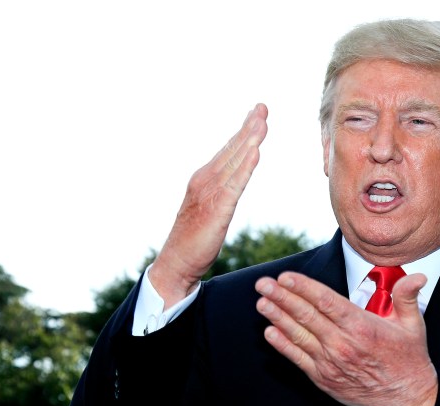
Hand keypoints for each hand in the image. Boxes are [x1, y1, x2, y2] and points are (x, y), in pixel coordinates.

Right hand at [150, 103, 268, 307]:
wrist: (176, 263)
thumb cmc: (195, 239)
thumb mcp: (212, 208)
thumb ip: (223, 191)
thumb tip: (237, 178)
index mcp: (205, 179)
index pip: (228, 150)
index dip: (244, 131)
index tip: (258, 113)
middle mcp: (205, 180)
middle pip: (232, 150)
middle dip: (249, 127)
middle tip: (262, 107)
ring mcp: (210, 193)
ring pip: (234, 162)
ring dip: (249, 140)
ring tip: (262, 122)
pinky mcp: (217, 209)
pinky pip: (234, 185)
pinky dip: (245, 167)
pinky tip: (256, 152)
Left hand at [255, 271, 437, 405]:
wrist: (408, 401)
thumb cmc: (410, 361)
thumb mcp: (413, 325)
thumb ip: (407, 296)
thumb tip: (417, 276)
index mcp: (362, 327)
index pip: (326, 301)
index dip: (303, 287)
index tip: (286, 276)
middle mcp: (343, 344)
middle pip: (306, 316)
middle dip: (282, 297)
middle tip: (263, 283)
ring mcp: (331, 363)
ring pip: (299, 335)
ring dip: (277, 317)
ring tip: (262, 302)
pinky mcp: (325, 379)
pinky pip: (298, 359)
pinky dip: (283, 345)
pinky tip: (270, 332)